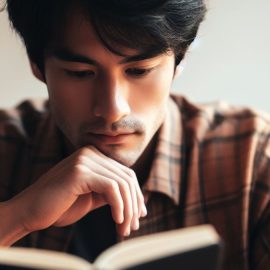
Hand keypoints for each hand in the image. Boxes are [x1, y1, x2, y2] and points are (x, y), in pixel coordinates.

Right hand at [11, 146, 146, 236]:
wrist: (30, 211)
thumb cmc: (60, 205)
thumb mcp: (93, 197)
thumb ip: (112, 193)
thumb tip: (139, 204)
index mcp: (94, 156)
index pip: (125, 173)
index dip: (136, 195)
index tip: (138, 215)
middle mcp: (90, 153)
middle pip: (126, 178)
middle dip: (134, 204)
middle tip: (133, 227)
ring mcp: (84, 160)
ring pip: (121, 183)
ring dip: (127, 209)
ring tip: (125, 228)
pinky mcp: (79, 171)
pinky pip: (111, 187)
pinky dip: (119, 206)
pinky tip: (117, 220)